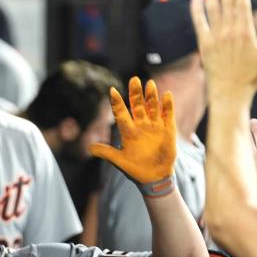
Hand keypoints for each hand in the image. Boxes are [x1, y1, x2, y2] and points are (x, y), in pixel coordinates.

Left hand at [89, 77, 175, 196]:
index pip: (121, 113)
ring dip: (151, 96)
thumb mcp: (119, 161)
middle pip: (138, 106)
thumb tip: (88, 148)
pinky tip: (166, 94)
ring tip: (149, 83)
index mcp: (129, 131)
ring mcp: (155, 126)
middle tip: (133, 79)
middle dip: (136, 94)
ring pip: (152, 107)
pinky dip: (167, 105)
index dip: (117, 103)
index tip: (111, 90)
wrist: (154, 177)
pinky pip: (167, 115)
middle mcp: (141, 125)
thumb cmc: (135, 169)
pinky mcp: (167, 130)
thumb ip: (106, 152)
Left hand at [190, 0, 256, 100]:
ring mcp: (215, 38)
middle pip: (227, 2)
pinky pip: (199, 24)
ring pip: (212, 9)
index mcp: (246, 33)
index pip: (243, 6)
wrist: (229, 95)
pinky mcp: (204, 46)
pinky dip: (196, 11)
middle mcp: (229, 32)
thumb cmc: (251, 79)